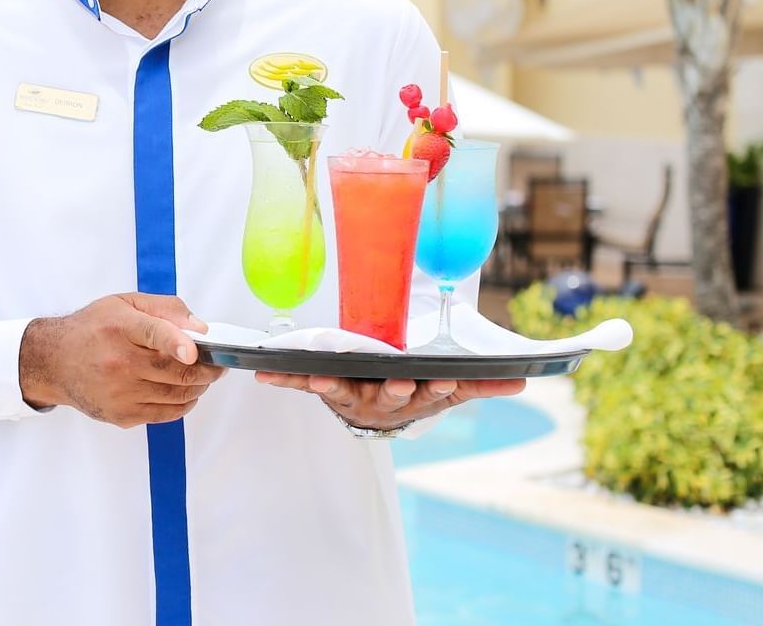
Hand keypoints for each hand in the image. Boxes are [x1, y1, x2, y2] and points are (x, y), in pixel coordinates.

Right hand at [19, 293, 224, 427]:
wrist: (55, 361)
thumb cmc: (92, 329)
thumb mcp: (124, 304)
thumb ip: (164, 309)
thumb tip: (199, 328)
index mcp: (118, 327)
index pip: (152, 334)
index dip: (176, 342)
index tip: (195, 351)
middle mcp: (117, 362)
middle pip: (175, 371)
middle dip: (207, 369)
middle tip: (217, 363)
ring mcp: (120, 393)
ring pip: (177, 395)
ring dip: (199, 386)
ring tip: (203, 376)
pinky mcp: (122, 415)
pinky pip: (166, 413)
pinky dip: (184, 403)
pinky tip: (185, 392)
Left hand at [252, 372, 526, 431]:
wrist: (375, 413)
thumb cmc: (413, 394)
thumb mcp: (447, 391)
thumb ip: (481, 384)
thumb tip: (524, 381)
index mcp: (416, 399)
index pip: (434, 396)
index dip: (440, 389)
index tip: (448, 381)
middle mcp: (383, 403)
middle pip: (392, 397)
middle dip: (397, 390)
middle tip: (401, 381)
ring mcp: (352, 398)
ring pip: (345, 392)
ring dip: (334, 385)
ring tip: (321, 376)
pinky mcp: (324, 390)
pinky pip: (300, 384)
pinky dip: (282, 379)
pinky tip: (262, 373)